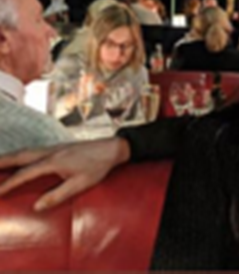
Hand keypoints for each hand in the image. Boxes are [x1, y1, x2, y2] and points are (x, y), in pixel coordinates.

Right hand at [0, 138, 130, 210]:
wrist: (111, 148)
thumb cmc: (98, 167)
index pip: (24, 174)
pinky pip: (32, 151)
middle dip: (0, 163)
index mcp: (53, 161)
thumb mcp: (81, 184)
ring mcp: (53, 148)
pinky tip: (17, 159)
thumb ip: (58, 195)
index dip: (8, 184)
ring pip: (24, 152)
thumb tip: (37, 207)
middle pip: (19, 156)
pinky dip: (19, 155)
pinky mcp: (57, 147)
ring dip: (8, 157)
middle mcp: (49, 152)